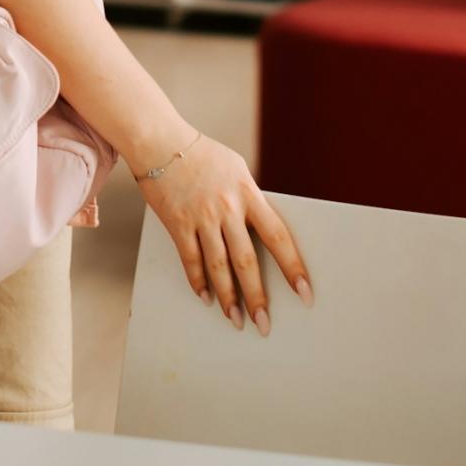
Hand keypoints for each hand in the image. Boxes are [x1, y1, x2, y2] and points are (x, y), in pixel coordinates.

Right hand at [137, 131, 310, 333]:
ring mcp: (201, 217)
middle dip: (257, 296)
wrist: (160, 140)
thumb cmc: (203, 155)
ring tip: (235, 319)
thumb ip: (249, 200)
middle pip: (246, 261)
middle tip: (264, 324)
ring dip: (228, 298)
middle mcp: (227, 208)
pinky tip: (206, 298)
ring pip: (219, 266)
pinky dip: (198, 282)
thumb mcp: (236, 170)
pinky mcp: (177, 223)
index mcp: (248, 193)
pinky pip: (190, 260)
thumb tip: (261, 232)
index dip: (293, 268)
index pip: (278, 236)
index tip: (305, 293)